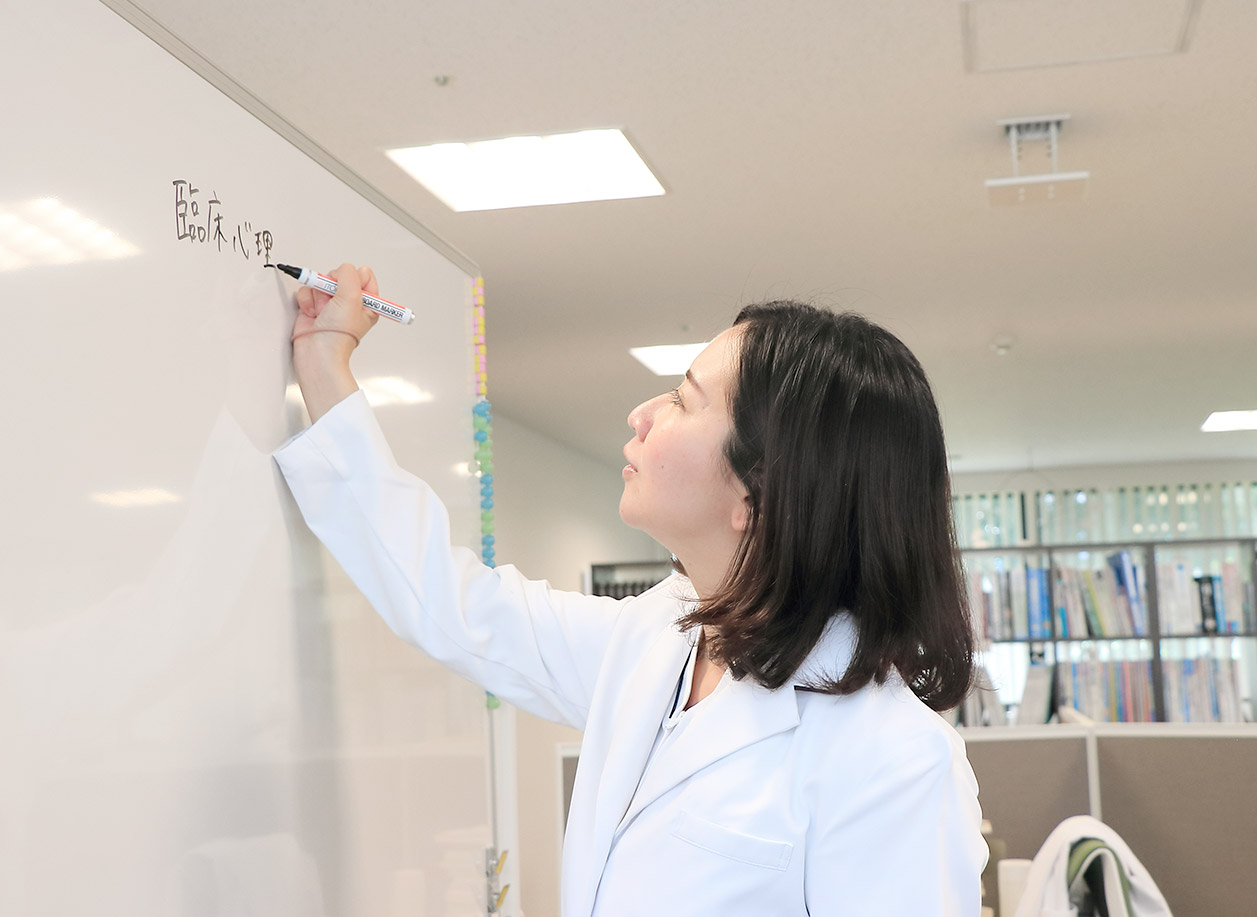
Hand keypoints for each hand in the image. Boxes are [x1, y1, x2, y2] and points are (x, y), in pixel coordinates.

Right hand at [289, 262, 380, 421]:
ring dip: (319, 295)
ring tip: (322, 311)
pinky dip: (307, 300)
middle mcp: (350, 302)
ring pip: (322, 282)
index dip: (354, 278)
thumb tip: (346, 268)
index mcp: (367, 302)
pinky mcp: (313, 306)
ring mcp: (331, 304)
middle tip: (333, 302)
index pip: (364, 275)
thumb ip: (349, 276)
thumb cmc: (339, 334)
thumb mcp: (352, 298)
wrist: (317, 352)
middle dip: (332, 287)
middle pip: (339, 276)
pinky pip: (308, 290)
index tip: (350, 290)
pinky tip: (312, 314)